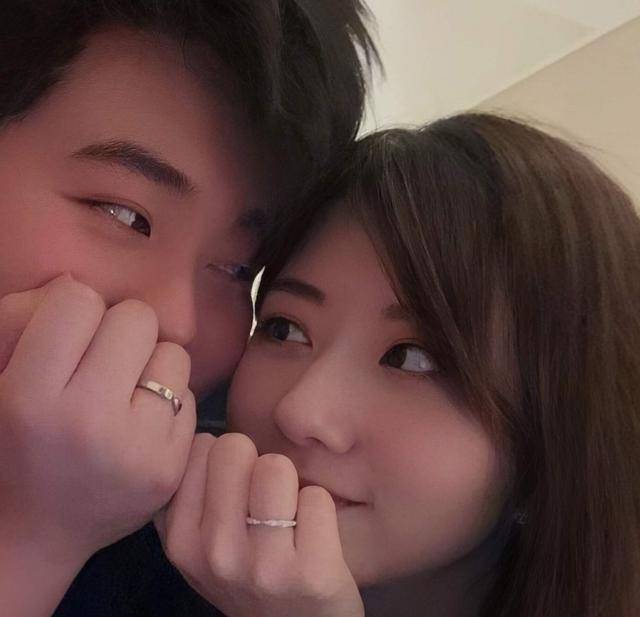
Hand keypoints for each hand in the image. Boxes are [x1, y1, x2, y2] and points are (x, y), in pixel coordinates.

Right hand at [0, 274, 195, 565]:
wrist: (34, 531)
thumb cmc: (10, 443)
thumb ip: (24, 318)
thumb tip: (78, 282)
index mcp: (29, 397)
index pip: (78, 299)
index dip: (73, 311)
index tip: (68, 337)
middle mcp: (88, 422)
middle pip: (137, 317)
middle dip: (119, 331)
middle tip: (100, 361)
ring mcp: (138, 449)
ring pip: (174, 352)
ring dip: (150, 363)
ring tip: (122, 392)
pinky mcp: (173, 467)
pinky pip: (190, 393)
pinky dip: (167, 400)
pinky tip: (138, 423)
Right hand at [156, 433, 363, 616]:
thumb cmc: (249, 575)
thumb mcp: (202, 546)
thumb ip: (191, 495)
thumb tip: (195, 433)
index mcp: (180, 540)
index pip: (201, 447)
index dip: (224, 460)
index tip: (234, 489)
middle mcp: (213, 552)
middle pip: (235, 446)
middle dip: (255, 464)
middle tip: (263, 502)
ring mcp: (261, 566)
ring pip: (276, 466)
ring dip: (289, 484)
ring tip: (288, 517)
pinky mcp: (311, 573)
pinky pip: (317, 497)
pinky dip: (321, 509)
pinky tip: (313, 537)